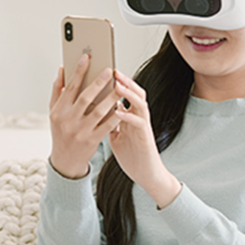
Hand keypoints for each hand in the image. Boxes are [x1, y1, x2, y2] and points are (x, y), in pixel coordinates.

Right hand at [49, 54, 120, 178]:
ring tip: (120, 87)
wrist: (65, 160)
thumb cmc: (61, 131)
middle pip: (85, 98)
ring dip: (110, 98)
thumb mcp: (54, 112)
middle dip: (98, 83)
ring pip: (98, 111)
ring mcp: (80, 131)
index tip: (87, 57)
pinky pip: (107, 126)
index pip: (70, 87)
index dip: (78, 71)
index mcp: (58, 111)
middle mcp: (68, 120)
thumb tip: (61, 69)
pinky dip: (115, 115)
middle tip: (109, 71)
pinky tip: (121, 106)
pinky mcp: (92, 140)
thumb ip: (57, 90)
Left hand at [109, 70, 181, 208]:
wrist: (146, 174)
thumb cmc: (131, 156)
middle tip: (113, 70)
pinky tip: (118, 111)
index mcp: (131, 117)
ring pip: (140, 103)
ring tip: (117, 85)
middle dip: (125, 81)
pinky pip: (138, 123)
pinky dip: (128, 116)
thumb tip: (98, 112)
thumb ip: (110, 123)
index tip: (105, 72)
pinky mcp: (145, 137)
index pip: (127, 94)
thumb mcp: (117, 136)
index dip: (119, 82)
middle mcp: (139, 118)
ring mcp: (143, 126)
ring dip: (129, 93)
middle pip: (136, 93)